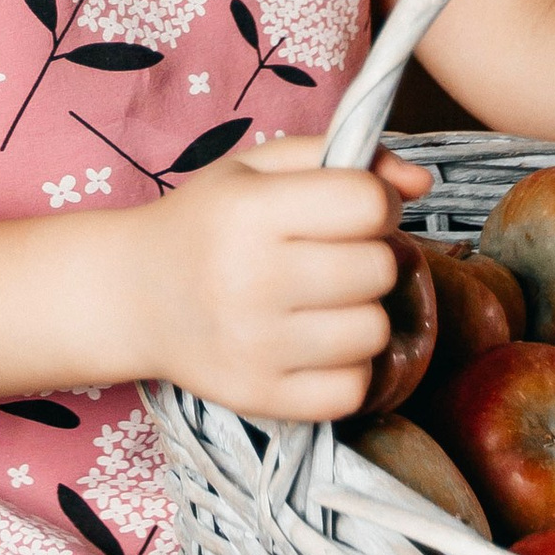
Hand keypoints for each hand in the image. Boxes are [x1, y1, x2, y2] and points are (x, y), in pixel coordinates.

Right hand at [120, 134, 429, 419]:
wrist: (134, 295)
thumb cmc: (206, 222)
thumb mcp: (259, 168)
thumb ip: (342, 157)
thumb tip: (421, 183)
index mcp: (250, 211)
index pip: (368, 203)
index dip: (377, 201)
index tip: (354, 208)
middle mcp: (251, 280)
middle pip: (378, 269)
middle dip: (371, 255)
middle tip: (335, 255)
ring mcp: (255, 346)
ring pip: (374, 331)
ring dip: (362, 312)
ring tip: (326, 300)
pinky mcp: (260, 397)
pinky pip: (354, 389)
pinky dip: (349, 366)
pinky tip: (318, 344)